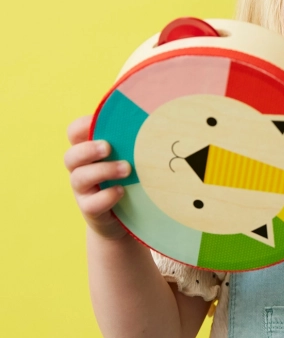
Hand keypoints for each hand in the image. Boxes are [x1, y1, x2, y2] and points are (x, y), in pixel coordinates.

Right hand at [64, 115, 130, 238]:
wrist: (122, 218)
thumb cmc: (129, 178)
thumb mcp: (129, 157)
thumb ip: (132, 141)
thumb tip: (158, 119)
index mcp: (88, 152)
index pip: (74, 133)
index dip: (82, 125)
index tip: (97, 122)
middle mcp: (81, 169)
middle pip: (71, 156)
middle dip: (88, 150)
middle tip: (108, 147)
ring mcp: (84, 191)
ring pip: (79, 178)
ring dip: (103, 171)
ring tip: (126, 169)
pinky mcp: (91, 209)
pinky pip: (91, 204)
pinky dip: (106, 196)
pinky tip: (121, 191)